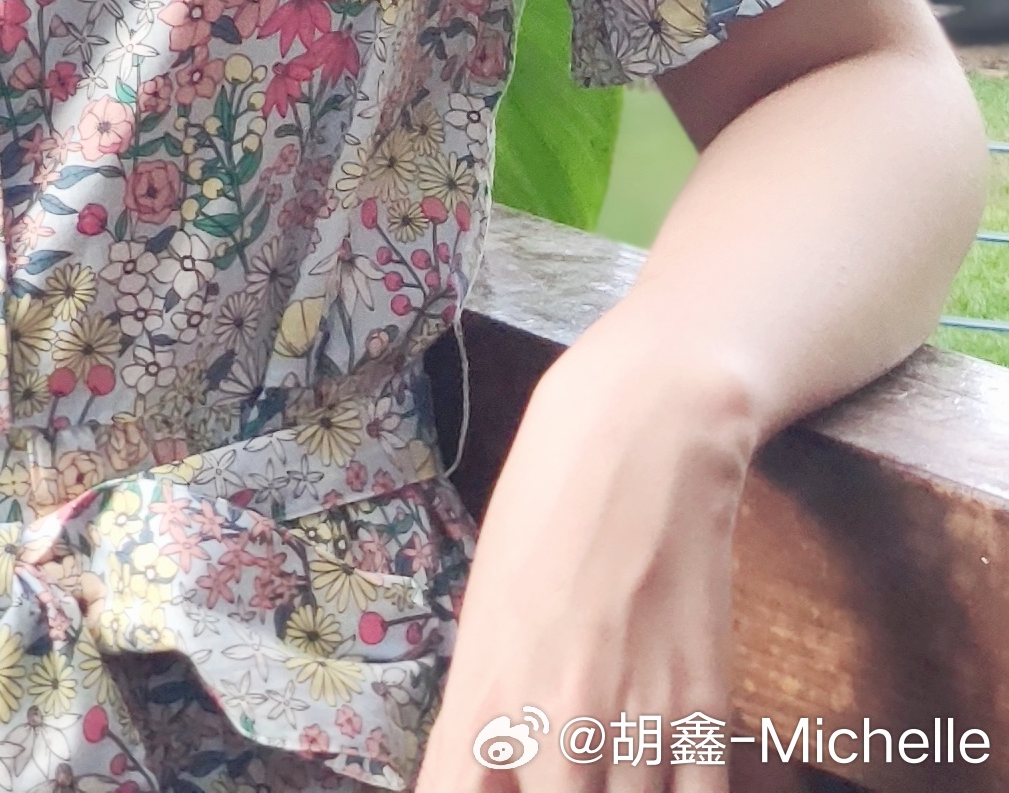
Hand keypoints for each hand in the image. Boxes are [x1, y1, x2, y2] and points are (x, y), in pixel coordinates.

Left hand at [415, 314, 753, 792]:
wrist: (641, 428)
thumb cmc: (546, 506)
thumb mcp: (487, 609)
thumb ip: (484, 713)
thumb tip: (489, 776)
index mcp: (482, 692)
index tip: (496, 790)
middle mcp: (551, 720)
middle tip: (568, 772)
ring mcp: (632, 716)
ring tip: (615, 767)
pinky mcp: (702, 704)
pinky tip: (670, 777)